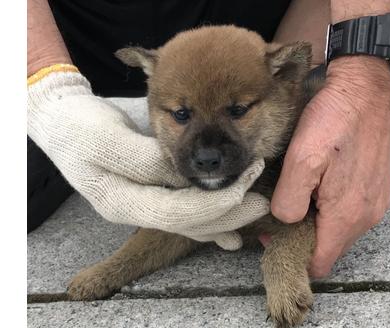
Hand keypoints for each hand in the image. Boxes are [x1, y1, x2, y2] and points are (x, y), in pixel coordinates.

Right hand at [28, 70, 269, 249]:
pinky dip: (210, 220)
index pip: (176, 212)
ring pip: (190, 221)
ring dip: (225, 216)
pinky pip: (185, 211)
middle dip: (227, 214)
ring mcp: (144, 206)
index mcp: (121, 202)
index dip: (213, 204)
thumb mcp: (107, 138)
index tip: (245, 186)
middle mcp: (135, 211)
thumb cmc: (81, 126)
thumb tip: (185, 176)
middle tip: (261, 202)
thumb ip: (146, 160)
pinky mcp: (153, 195)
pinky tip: (230, 235)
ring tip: (255, 209)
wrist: (65, 121)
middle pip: (188, 222)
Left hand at [271, 57, 389, 276]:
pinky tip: (318, 187)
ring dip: (317, 222)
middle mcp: (367, 216)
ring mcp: (376, 203)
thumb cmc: (334, 120)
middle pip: (330, 247)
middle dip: (303, 238)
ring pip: (339, 230)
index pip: (320, 262)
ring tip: (298, 196)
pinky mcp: (377, 189)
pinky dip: (332, 209)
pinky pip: (351, 213)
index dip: (294, 254)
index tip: (273, 236)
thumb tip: (286, 221)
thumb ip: (290, 201)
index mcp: (347, 215)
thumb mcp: (301, 160)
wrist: (367, 89)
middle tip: (280, 212)